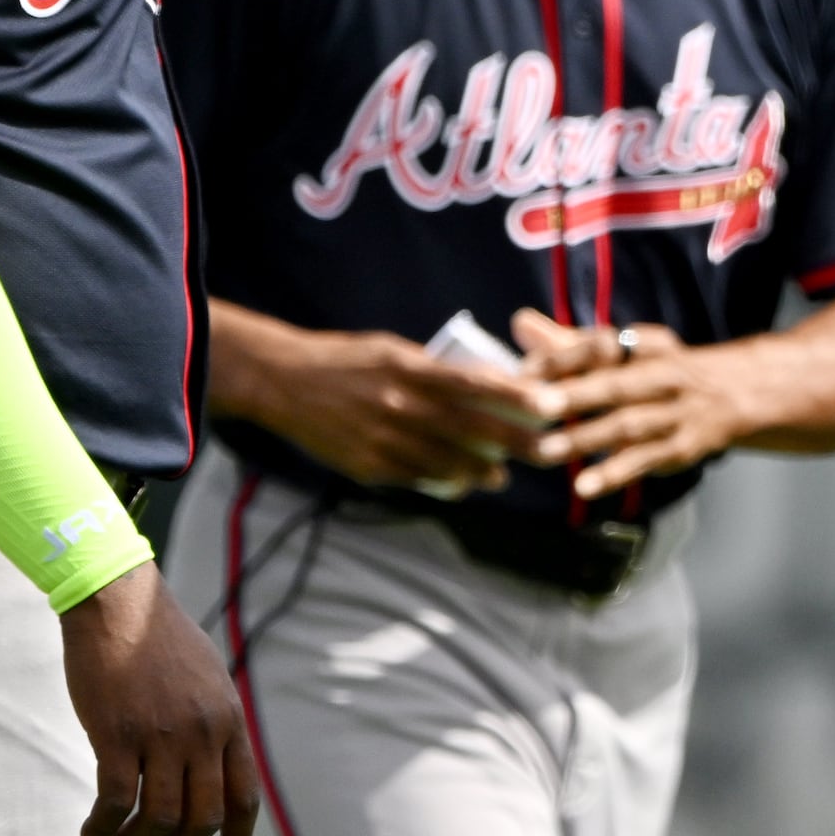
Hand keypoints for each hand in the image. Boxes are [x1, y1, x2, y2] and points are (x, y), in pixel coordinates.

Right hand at [60, 564, 258, 835]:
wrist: (119, 603)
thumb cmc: (159, 640)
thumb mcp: (208, 680)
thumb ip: (215, 724)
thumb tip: (211, 768)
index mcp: (230, 722)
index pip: (245, 797)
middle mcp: (204, 733)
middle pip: (203, 818)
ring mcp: (162, 735)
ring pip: (158, 818)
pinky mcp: (118, 735)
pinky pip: (115, 803)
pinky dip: (103, 827)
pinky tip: (91, 833)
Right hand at [212, 317, 549, 494]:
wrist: (283, 383)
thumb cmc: (346, 360)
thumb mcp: (393, 351)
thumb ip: (434, 370)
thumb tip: (483, 386)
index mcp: (410, 369)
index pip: (476, 385)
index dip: (518, 398)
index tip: (551, 406)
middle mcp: (401, 405)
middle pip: (471, 429)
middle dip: (516, 443)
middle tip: (550, 452)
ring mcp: (384, 439)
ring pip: (446, 463)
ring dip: (480, 472)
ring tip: (502, 477)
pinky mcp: (368, 466)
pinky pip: (415, 478)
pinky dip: (441, 482)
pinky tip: (460, 485)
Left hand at [511, 310, 750, 498]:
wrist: (740, 393)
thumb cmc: (666, 371)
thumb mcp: (629, 350)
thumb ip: (572, 343)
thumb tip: (519, 323)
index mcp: (648, 346)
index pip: (603, 346)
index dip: (564, 357)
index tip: (525, 372)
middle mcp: (666, 375)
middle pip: (619, 384)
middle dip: (577, 394)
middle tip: (534, 405)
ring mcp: (676, 413)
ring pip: (630, 425)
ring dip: (588, 437)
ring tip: (546, 450)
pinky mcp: (681, 447)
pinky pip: (646, 460)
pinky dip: (615, 473)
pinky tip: (585, 484)